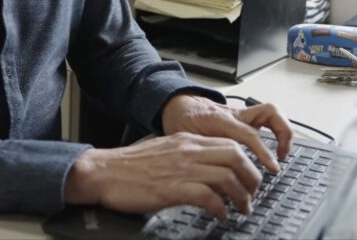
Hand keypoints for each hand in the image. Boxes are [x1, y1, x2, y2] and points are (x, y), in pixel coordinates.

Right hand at [63, 133, 261, 218]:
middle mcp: (188, 151)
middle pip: (236, 156)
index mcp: (187, 141)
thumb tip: (209, 167)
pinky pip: (209, 197)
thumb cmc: (131, 166)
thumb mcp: (165, 150)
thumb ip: (188, 154)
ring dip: (241, 196)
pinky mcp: (173, 188)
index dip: (248, 162)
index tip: (250, 177)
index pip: (230, 143)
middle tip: (252, 194)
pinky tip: (220, 215)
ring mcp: (181, 169)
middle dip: (251, 177)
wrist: (104, 172)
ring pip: (227, 176)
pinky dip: (220, 208)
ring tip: (241, 208)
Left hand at [161, 94, 292, 172]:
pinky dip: (274, 131)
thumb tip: (215, 185)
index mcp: (221, 120)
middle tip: (282, 156)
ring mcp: (241, 113)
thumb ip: (203, 159)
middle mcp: (235, 114)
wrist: (176, 105)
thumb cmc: (181, 123)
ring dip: (283, 130)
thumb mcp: (188, 142)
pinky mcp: (243, 116)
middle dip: (283, 133)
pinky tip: (270, 148)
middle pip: (270, 112)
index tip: (273, 167)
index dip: (264, 152)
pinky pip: (265, 119)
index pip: (250, 134)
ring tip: (282, 152)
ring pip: (271, 112)